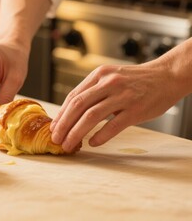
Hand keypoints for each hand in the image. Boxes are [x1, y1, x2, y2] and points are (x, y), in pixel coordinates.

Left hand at [50, 62, 182, 151]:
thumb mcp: (111, 77)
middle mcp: (108, 83)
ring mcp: (122, 95)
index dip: (61, 114)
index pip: (73, 96)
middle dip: (63, 125)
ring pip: (92, 116)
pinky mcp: (135, 109)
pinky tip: (92, 143)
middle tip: (56, 139)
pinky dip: (100, 136)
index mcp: (99, 75)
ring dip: (76, 132)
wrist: (167, 76)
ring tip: (68, 144)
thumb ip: (93, 91)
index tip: (53, 127)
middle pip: (78, 106)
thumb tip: (71, 113)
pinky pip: (113, 125)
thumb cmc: (136, 81)